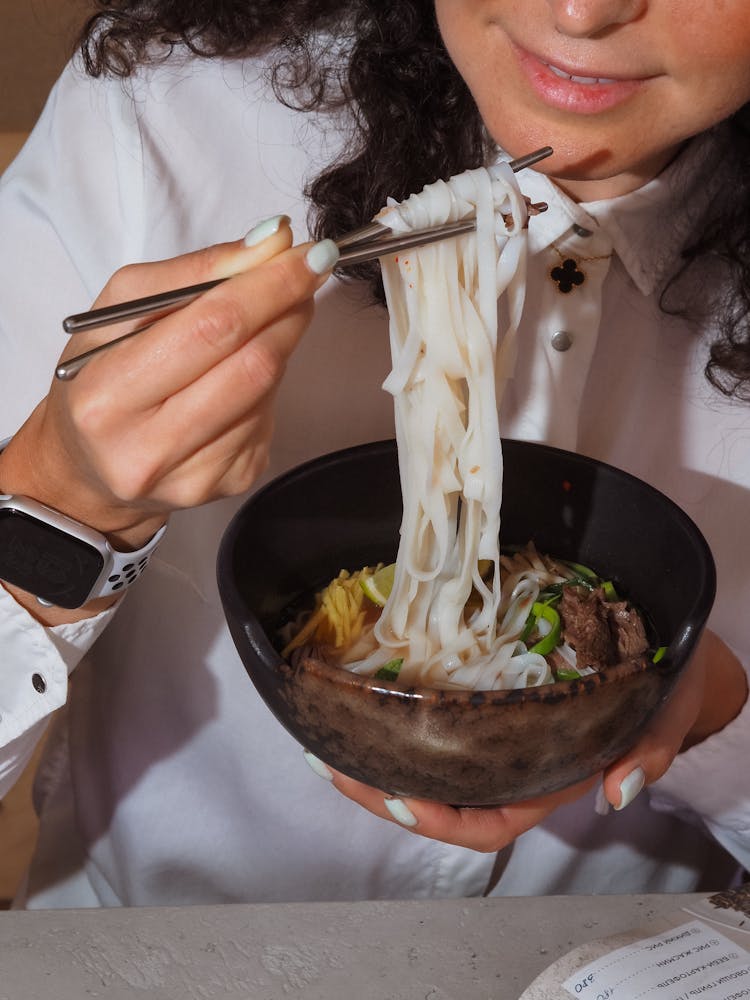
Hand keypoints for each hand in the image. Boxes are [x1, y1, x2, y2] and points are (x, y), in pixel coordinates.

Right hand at [0, 217, 337, 553]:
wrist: (89, 468)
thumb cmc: (101, 377)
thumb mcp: (121, 309)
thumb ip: (195, 270)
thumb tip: (271, 241)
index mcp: (108, 394)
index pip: (212, 328)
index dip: (270, 287)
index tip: (307, 254)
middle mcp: (148, 447)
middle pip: (252, 365)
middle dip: (289, 308)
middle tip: (306, 273)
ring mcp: (194, 475)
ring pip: (267, 391)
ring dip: (280, 342)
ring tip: (266, 320)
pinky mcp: (227, 484)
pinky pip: (267, 418)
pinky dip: (266, 384)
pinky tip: (239, 376)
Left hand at [313, 628, 746, 851]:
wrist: (661, 657)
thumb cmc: (663, 689)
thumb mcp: (665, 713)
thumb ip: (648, 752)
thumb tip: (620, 790)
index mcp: (547, 780)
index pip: (486, 824)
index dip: (439, 821)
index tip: (397, 801)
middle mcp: (511, 764)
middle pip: (436, 798)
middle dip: (380, 788)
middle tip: (329, 760)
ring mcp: (494, 734)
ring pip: (426, 762)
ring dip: (375, 753)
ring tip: (327, 734)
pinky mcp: (485, 699)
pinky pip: (434, 719)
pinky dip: (399, 715)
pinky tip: (366, 696)